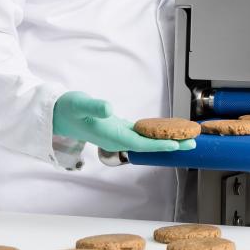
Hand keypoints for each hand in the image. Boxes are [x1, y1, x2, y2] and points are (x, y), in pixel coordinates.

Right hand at [52, 92, 196, 152]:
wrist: (57, 115)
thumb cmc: (67, 109)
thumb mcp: (79, 104)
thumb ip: (94, 107)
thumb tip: (108, 109)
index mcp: (110, 135)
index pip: (139, 144)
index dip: (158, 145)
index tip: (176, 145)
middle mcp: (116, 138)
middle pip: (148, 145)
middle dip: (170, 145)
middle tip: (193, 143)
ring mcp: (118, 135)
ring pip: (147, 141)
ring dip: (166, 140)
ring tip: (186, 138)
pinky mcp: (118, 129)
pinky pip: (141, 134)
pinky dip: (155, 133)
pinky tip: (166, 131)